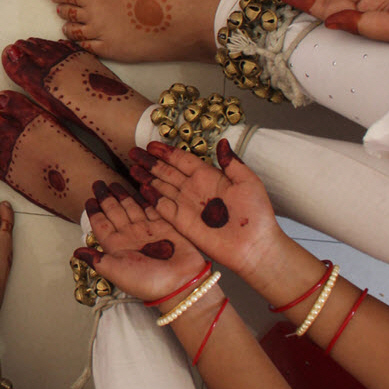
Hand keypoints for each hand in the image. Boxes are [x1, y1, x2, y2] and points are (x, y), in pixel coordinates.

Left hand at [73, 179, 204, 302]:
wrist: (181, 284)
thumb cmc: (147, 281)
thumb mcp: (116, 271)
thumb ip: (97, 259)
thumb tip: (75, 252)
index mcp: (117, 245)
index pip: (102, 224)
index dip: (95, 211)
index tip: (89, 199)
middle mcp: (130, 236)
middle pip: (115, 212)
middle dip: (107, 198)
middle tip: (98, 183)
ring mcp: (147, 230)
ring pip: (132, 208)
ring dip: (123, 196)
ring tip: (114, 183)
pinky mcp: (165, 226)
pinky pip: (152, 208)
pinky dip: (145, 198)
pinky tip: (139, 187)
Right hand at [129, 140, 282, 281]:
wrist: (255, 247)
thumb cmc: (257, 215)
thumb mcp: (248, 182)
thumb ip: (231, 162)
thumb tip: (221, 141)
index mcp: (209, 177)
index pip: (183, 160)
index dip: (167, 152)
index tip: (151, 144)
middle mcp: (194, 189)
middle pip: (167, 171)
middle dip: (150, 162)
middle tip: (134, 151)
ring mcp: (187, 206)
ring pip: (161, 187)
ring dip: (146, 177)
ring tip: (132, 167)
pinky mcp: (182, 223)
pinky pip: (163, 207)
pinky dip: (152, 197)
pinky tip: (141, 187)